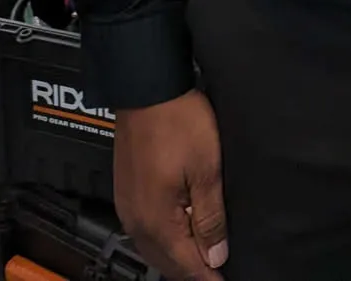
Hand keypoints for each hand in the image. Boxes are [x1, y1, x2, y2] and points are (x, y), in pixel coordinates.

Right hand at [115, 90, 228, 278]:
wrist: (148, 88)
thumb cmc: (177, 121)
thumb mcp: (207, 170)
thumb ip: (210, 217)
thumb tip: (216, 255)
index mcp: (157, 221)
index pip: (186, 265)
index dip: (208, 276)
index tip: (223, 279)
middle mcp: (137, 221)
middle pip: (167, 262)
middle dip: (192, 270)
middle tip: (216, 271)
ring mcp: (128, 207)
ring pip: (154, 248)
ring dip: (177, 257)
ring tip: (203, 256)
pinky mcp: (126, 192)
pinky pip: (145, 230)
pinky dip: (164, 239)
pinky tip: (179, 231)